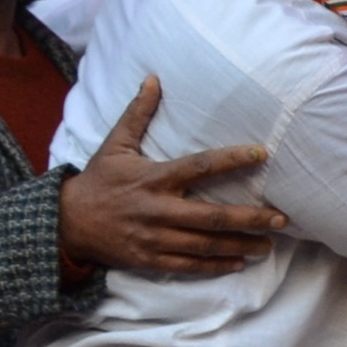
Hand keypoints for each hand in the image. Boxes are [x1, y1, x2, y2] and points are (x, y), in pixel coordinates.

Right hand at [58, 77, 282, 277]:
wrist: (65, 223)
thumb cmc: (97, 180)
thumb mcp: (114, 145)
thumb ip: (137, 114)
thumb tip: (153, 79)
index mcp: (153, 178)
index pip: (200, 166)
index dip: (232, 159)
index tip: (262, 154)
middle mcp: (157, 209)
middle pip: (212, 216)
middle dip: (250, 219)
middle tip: (281, 219)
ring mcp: (154, 238)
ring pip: (205, 245)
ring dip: (240, 246)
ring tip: (268, 245)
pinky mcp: (149, 259)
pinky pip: (188, 265)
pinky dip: (215, 266)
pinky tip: (238, 263)